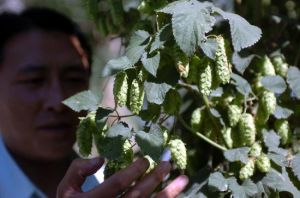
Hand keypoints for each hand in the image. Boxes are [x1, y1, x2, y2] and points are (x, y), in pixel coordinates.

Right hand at [57, 157, 188, 197]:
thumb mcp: (65, 188)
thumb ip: (77, 169)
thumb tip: (101, 159)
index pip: (117, 184)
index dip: (133, 171)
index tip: (145, 160)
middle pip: (138, 195)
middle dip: (155, 178)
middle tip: (167, 164)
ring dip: (168, 193)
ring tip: (183, 179)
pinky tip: (175, 194)